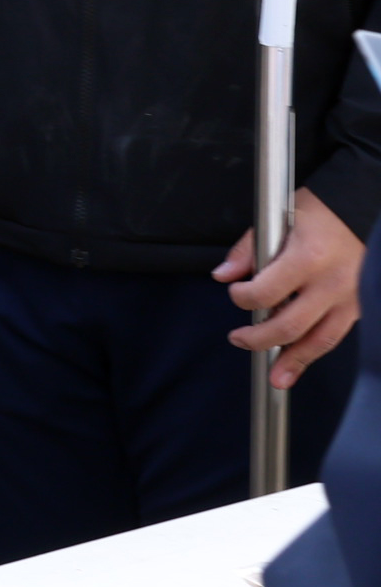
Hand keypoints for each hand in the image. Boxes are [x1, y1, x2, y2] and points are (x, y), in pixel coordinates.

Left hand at [215, 189, 361, 391]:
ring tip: (273, 377)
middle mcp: (331, 283)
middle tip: (238, 339)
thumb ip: (249, 249)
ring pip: (318, 340)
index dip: (243, 299)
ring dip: (291, 361)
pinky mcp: (358, 306)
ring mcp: (349, 298)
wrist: (363, 209)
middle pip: (289, 326)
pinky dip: (313, 353)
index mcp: (308, 258)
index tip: (236, 294)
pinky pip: (334, 336)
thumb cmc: (321, 212)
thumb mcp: (279, 218)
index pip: (266, 293)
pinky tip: (297, 365)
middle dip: (258, 338)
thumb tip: (223, 275)